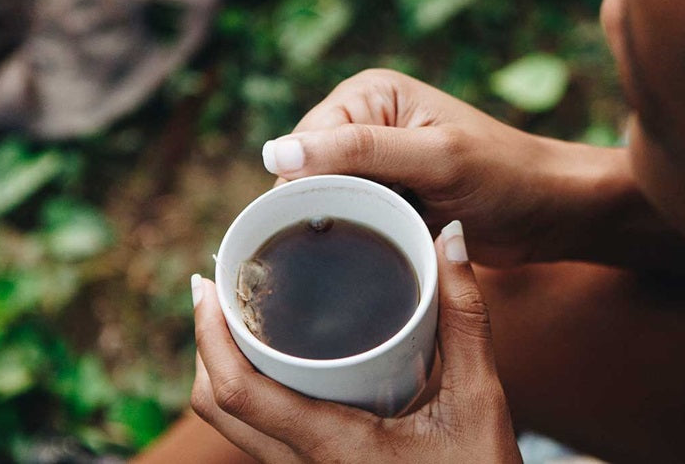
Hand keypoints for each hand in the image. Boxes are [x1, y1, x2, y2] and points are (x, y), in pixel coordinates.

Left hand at [190, 221, 522, 463]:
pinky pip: (261, 434)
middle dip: (205, 343)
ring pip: (233, 425)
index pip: (239, 394)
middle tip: (219, 286)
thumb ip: (466, 321)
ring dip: (224, 368)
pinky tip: (281, 358)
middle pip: (216, 407)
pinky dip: (252, 390)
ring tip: (242, 314)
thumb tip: (452, 241)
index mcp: (332, 448)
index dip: (208, 335)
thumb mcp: (479, 401)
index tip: (208, 284)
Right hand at [261, 68, 630, 265]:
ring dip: (340, 228)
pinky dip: (358, 239)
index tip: (331, 225)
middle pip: (307, 176)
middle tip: (355, 242)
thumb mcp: (434, 159)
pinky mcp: (387, 198)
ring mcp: (375, 164)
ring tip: (366, 248)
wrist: (550, 213)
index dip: (306, 187)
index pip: (304, 143)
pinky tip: (369, 257)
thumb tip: (275, 153)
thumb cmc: (505, 176)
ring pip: (325, 204)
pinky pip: (351, 222)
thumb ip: (359, 152)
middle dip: (323, 209)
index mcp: (369, 94)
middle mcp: (365, 122)